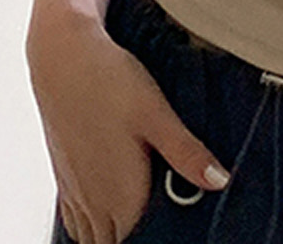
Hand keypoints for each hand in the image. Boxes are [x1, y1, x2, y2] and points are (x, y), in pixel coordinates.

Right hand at [28, 12, 229, 243]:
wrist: (63, 56)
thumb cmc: (109, 81)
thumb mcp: (157, 114)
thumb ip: (187, 153)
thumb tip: (219, 182)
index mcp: (119, 196)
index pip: (137, 242)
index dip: (156, 238)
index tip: (175, 228)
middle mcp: (93, 202)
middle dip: (136, 239)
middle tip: (163, 223)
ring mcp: (75, 191)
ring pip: (91, 236)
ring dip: (112, 235)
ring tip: (138, 220)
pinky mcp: (63, 177)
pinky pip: (75, 220)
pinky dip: (91, 224)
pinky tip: (108, 206)